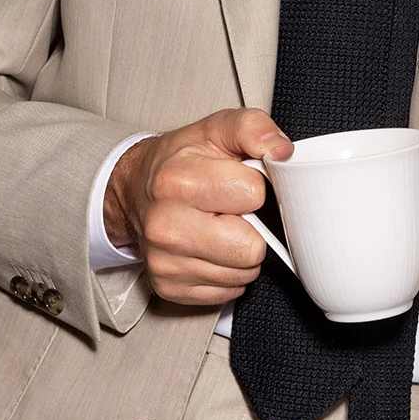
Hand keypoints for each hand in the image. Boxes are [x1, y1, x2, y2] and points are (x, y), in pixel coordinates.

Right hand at [103, 108, 292, 305]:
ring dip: (242, 252)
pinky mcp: (169, 287)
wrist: (136, 188)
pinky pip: (228, 291)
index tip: (239, 181)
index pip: (253, 195)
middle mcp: (165, 226)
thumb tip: (282, 151)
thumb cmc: (180, 159)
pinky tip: (211, 248)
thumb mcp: (216, 128)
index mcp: (177, 180)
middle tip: (233, 210)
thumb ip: (253, 128)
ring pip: (243, 273)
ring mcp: (165, 262)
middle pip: (250, 247)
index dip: (255, 186)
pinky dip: (227, 271)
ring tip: (221, 226)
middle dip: (253, 227)